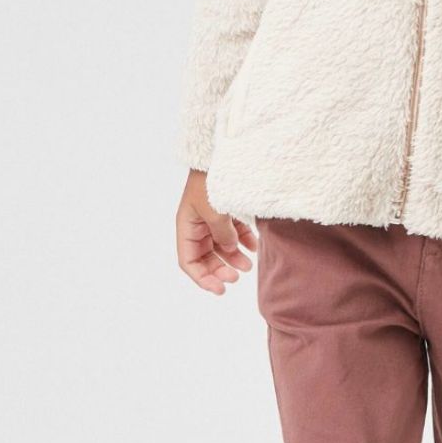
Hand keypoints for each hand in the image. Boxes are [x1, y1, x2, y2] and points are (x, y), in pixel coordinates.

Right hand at [176, 169, 257, 294]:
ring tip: (249, 265)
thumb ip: (222, 233)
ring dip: (233, 256)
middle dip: (221, 269)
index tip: (220, 289)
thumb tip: (231, 250)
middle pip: (206, 257)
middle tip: (238, 277)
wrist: (217, 153)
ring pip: (221, 245)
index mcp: (187, 227)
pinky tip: (254, 246)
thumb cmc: (209, 181)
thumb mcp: (214, 210)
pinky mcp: (225, 210)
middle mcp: (197, 225)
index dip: (202, 278)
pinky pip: (233, 231)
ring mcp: (211, 218)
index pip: (189, 262)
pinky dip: (243, 239)